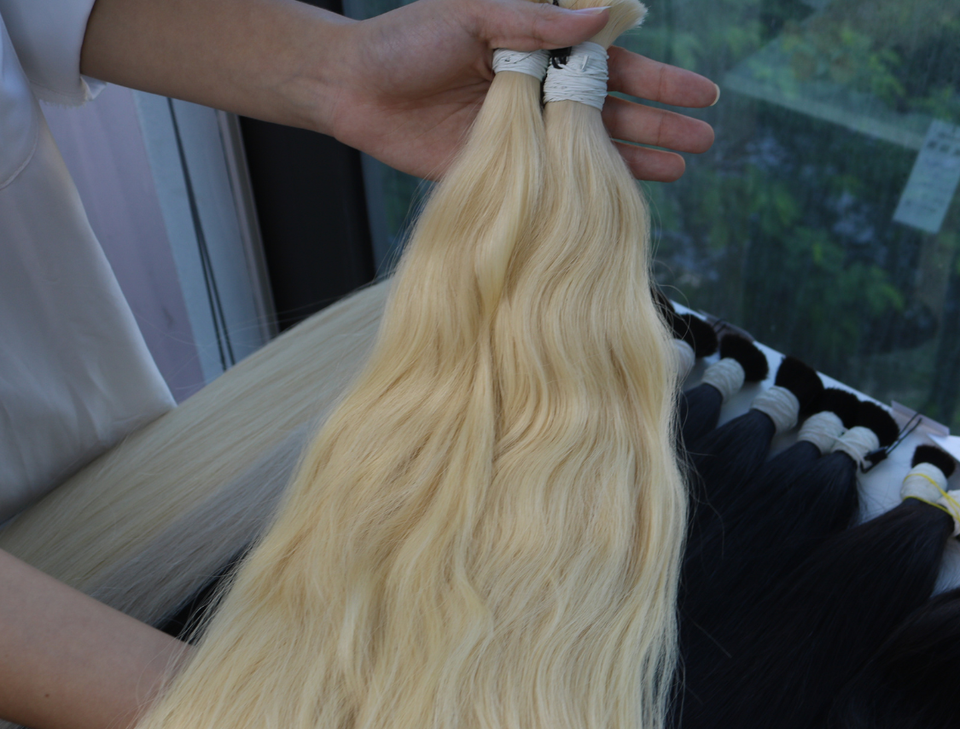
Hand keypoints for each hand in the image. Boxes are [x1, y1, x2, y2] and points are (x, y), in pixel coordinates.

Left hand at [323, 0, 716, 180]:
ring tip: (682, 167)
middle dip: (660, 122)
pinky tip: (621, 195)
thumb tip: (599, 15)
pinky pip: (551, 181)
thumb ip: (534, 17)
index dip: (656, 79)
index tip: (700, 94)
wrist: (358, 88)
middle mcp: (539, 92)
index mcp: (539, 47)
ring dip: (635, 158)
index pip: (611, 62)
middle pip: (612, 108)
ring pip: (589, 148)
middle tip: (705, 139)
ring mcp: (523, 134)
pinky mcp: (502, 169)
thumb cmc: (409, 40)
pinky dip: (583, 189)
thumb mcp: (472, 12)